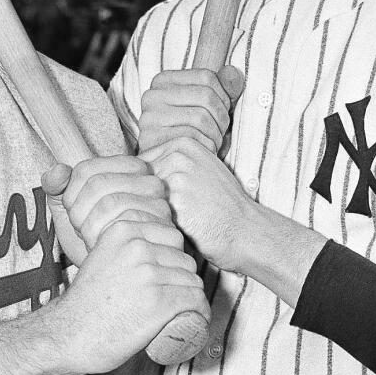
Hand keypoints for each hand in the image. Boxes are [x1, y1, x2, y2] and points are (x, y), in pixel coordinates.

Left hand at [41, 154, 174, 262]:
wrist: (114, 275)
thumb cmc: (93, 235)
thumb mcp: (69, 206)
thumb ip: (56, 185)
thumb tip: (57, 173)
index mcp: (130, 168)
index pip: (87, 170)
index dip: (70, 195)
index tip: (74, 212)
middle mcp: (150, 182)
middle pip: (97, 184)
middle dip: (79, 212)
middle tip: (82, 230)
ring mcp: (160, 206)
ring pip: (111, 202)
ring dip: (90, 228)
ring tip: (93, 239)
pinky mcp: (165, 231)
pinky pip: (126, 227)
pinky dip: (105, 241)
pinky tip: (102, 249)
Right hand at [48, 216, 207, 374]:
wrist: (69, 335)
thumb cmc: (87, 301)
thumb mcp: (103, 255)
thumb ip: (127, 244)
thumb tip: (161, 246)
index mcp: (123, 229)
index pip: (171, 234)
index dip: (172, 257)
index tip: (166, 274)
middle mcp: (137, 246)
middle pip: (184, 257)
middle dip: (182, 278)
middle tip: (169, 297)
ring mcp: (149, 273)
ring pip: (192, 280)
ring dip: (190, 298)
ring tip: (177, 312)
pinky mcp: (159, 302)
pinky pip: (196, 301)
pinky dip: (199, 313)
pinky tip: (192, 320)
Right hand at [137, 66, 243, 153]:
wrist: (167, 165)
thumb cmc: (190, 133)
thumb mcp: (208, 107)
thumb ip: (224, 88)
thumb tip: (232, 72)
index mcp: (164, 81)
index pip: (206, 77)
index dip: (224, 97)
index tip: (223, 112)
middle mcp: (152, 95)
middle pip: (206, 96)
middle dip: (222, 118)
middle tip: (222, 132)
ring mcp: (149, 117)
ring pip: (201, 118)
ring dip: (216, 135)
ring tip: (213, 142)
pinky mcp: (152, 140)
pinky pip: (192, 138)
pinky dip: (206, 147)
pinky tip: (203, 152)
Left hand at [140, 135, 254, 273]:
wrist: (245, 231)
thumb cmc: (221, 206)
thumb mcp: (199, 170)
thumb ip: (168, 164)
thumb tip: (129, 171)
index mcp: (183, 143)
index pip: (139, 163)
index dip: (144, 187)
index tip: (163, 201)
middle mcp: (178, 155)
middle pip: (136, 180)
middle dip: (143, 200)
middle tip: (169, 214)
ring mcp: (176, 177)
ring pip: (140, 197)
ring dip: (148, 212)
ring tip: (174, 220)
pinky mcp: (176, 202)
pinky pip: (148, 214)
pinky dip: (155, 225)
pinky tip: (176, 228)